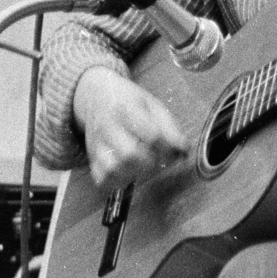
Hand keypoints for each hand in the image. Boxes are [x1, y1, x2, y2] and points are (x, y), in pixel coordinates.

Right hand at [72, 66, 190, 189]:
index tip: (177, 150)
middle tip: (159, 158)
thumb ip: (170, 128)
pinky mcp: (92, 158)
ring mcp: (97, 143)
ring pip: (114, 169)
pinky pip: (102, 179)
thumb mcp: (153, 105)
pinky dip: (118, 181)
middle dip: (151, 162)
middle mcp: (108, 126)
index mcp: (126, 108)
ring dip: (135, 172)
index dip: (169, 148)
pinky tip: (129, 171)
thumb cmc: (130, 102)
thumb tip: (184, 151)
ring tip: (143, 164)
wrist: (96, 96)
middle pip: (130, 155)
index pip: (152, 135)